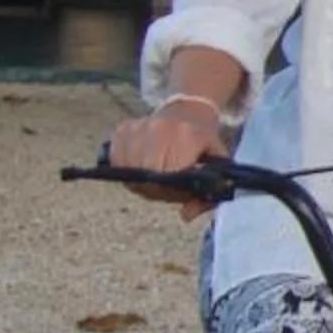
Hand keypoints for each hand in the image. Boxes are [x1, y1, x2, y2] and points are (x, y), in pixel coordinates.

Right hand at [107, 101, 226, 216]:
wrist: (187, 115)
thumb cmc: (201, 146)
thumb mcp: (217, 166)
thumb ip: (207, 197)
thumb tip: (186, 216)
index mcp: (187, 136)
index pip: (168, 175)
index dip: (170, 191)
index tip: (176, 191)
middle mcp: (160, 128)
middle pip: (146, 173)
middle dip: (154, 187)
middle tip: (165, 186)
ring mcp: (139, 127)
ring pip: (128, 168)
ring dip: (138, 180)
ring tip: (154, 175)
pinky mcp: (124, 129)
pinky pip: (116, 159)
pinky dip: (125, 168)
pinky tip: (138, 167)